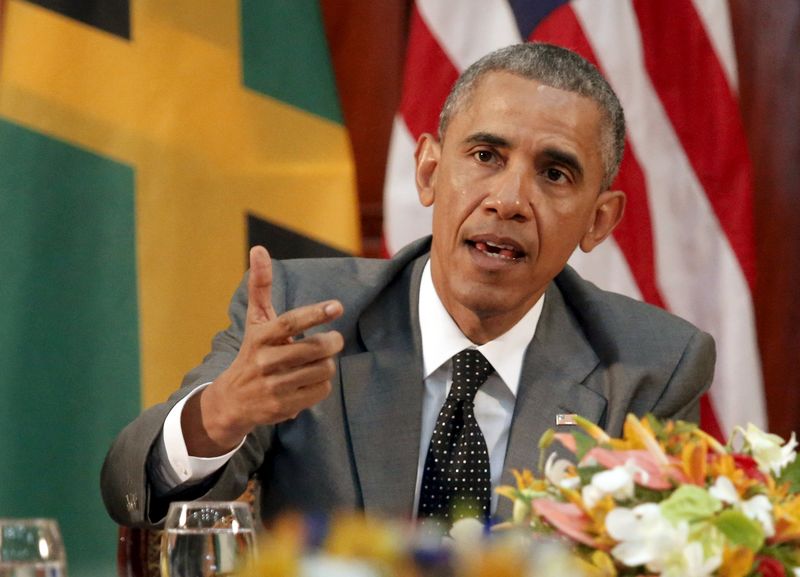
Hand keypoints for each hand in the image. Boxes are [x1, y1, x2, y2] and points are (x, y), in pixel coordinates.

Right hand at [183, 246, 343, 455]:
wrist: (232, 401)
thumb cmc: (252, 352)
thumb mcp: (255, 320)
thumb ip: (260, 285)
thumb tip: (259, 249)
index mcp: (261, 337)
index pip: (291, 322)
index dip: (315, 313)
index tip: (337, 306)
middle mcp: (266, 362)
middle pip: (316, 349)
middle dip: (332, 342)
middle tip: (334, 339)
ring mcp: (274, 386)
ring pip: (323, 370)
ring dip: (327, 363)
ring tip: (318, 361)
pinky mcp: (284, 406)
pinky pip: (321, 390)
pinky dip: (322, 383)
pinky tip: (311, 379)